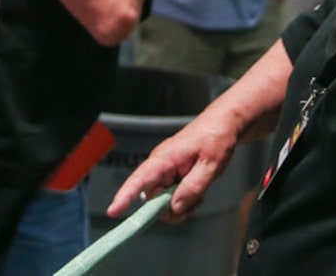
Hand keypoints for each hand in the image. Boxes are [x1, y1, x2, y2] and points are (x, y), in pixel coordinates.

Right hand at [106, 112, 239, 221]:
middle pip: (152, 198)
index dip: (125, 195)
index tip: (113, 210)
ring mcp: (163, 170)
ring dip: (179, 206)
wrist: (221, 125)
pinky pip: (169, 195)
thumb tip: (174, 208)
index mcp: (165, 159)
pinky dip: (182, 201)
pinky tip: (197, 194)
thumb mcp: (210, 166)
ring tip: (199, 197)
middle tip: (194, 206)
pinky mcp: (170, 174)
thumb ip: (192, 188)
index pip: (140, 178)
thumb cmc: (215, 140)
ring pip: (161, 200)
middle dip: (169, 210)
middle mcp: (158, 165)